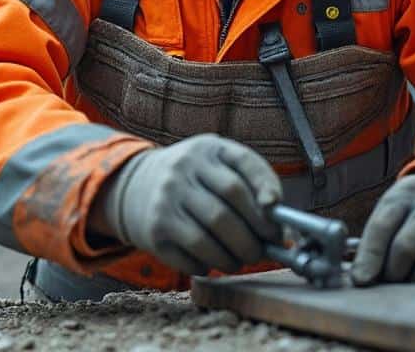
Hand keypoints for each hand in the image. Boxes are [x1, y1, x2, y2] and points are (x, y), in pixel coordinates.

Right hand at [95, 134, 281, 275]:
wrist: (135, 185)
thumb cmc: (193, 179)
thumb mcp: (217, 164)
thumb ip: (251, 183)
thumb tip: (279, 227)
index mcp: (207, 149)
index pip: (244, 163)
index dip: (266, 188)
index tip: (277, 212)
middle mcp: (182, 170)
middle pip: (228, 208)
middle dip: (253, 237)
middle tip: (263, 250)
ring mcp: (165, 200)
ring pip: (208, 239)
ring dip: (233, 258)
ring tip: (241, 260)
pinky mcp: (154, 229)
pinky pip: (189, 258)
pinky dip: (209, 266)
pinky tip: (213, 261)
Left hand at [351, 172, 414, 284]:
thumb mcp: (395, 210)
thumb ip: (375, 238)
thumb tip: (361, 277)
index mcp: (408, 192)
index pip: (382, 228)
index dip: (369, 258)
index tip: (361, 280)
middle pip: (405, 249)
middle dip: (392, 273)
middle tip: (390, 280)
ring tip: (410, 280)